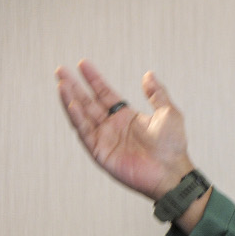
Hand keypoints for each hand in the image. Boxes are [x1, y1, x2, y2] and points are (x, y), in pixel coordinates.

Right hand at [55, 60, 194, 200]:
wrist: (171, 171)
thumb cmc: (173, 146)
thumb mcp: (168, 113)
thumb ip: (157, 93)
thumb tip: (148, 75)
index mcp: (126, 116)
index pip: (105, 94)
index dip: (93, 79)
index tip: (82, 64)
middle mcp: (113, 126)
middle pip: (88, 102)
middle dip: (74, 86)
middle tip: (61, 70)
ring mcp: (105, 139)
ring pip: (82, 115)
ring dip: (71, 99)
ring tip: (61, 83)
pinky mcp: (100, 152)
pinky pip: (85, 132)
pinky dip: (77, 118)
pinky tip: (71, 103)